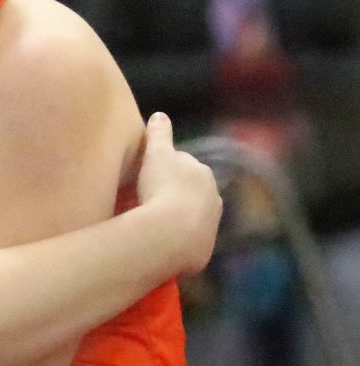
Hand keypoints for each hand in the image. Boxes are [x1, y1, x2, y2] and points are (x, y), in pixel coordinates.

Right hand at [136, 112, 222, 276]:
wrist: (171, 232)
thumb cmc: (162, 187)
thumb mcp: (156, 154)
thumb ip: (159, 134)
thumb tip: (160, 114)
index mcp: (204, 174)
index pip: (186, 168)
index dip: (168, 172)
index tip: (151, 179)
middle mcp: (214, 199)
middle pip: (192, 195)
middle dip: (177, 197)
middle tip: (151, 203)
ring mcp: (211, 227)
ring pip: (192, 219)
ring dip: (178, 220)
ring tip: (155, 226)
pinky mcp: (203, 251)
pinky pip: (188, 243)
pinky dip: (177, 242)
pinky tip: (161, 244)